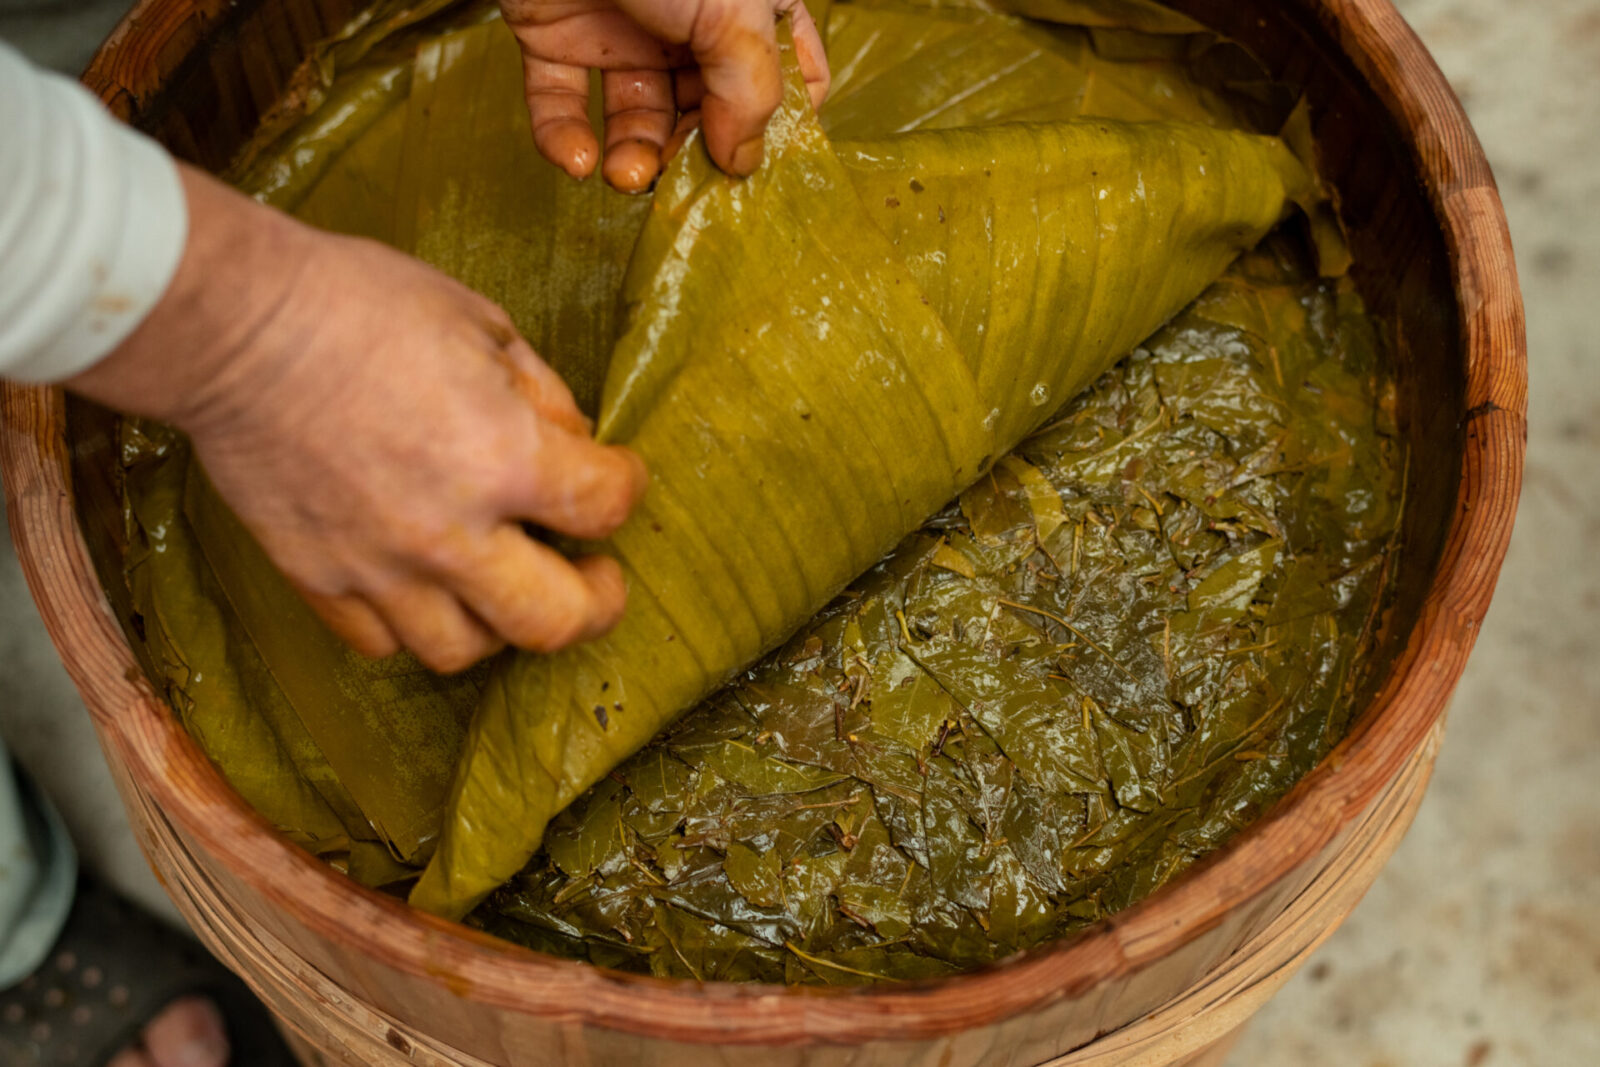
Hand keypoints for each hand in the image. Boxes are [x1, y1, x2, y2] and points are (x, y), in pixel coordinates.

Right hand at [70, 167, 647, 672]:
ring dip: (499, 622)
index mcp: (503, 457)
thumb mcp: (481, 322)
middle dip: (596, 604)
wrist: (235, 327)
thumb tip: (573, 441)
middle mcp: (449, 532)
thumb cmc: (357, 304)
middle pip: (555, 623)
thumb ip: (541, 394)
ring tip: (504, 582)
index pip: (604, 508)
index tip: (620, 477)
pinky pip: (379, 642)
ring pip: (463, 650)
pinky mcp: (316, 579)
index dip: (627, 490)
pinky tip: (423, 586)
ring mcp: (378, 567)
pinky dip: (411, 624)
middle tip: (597, 576)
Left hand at [500, 0, 829, 191]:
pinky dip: (565, 140)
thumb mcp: (734, 14)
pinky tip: (580, 162)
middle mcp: (690, 24)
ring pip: (636, 118)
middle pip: (707, 111)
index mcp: (748, 6)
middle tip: (682, 182)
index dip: (778, 126)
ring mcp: (624, 32)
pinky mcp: (556, 39)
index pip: (788, 75)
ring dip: (633, 159)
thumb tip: (742, 163)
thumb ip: (752, 93)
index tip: (756, 166)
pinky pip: (562, 104)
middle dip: (693, 154)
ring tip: (627, 176)